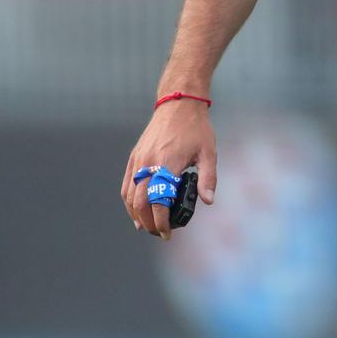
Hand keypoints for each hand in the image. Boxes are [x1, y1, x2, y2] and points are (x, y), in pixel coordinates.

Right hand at [122, 101, 216, 239]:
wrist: (178, 103)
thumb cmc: (196, 128)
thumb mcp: (209, 152)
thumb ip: (208, 178)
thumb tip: (208, 201)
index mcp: (168, 163)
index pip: (159, 200)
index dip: (161, 221)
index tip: (168, 233)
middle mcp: (149, 162)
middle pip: (141, 202)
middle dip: (149, 222)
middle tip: (160, 233)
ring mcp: (139, 159)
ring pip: (130, 195)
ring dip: (136, 215)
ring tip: (148, 226)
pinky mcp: (134, 156)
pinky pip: (127, 184)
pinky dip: (129, 201)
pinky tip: (136, 211)